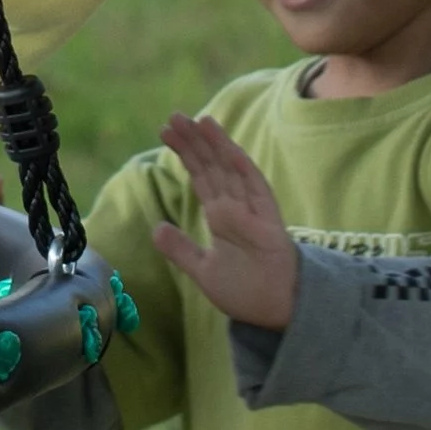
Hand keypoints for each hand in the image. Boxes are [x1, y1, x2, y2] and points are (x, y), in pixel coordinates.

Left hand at [150, 110, 301, 330]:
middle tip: (174, 117)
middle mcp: (236, 208)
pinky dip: (241, 168)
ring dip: (216, 145)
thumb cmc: (245, 291)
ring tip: (198, 121)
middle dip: (194, 142)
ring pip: (232, 170)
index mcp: (221, 216)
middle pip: (212, 166)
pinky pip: (256, 189)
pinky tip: (226, 148)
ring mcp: (253, 211)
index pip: (201, 177)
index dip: (185, 154)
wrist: (274, 313)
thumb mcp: (202, 269)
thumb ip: (180, 249)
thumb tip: (156, 228)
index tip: (166, 131)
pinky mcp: (268, 221)